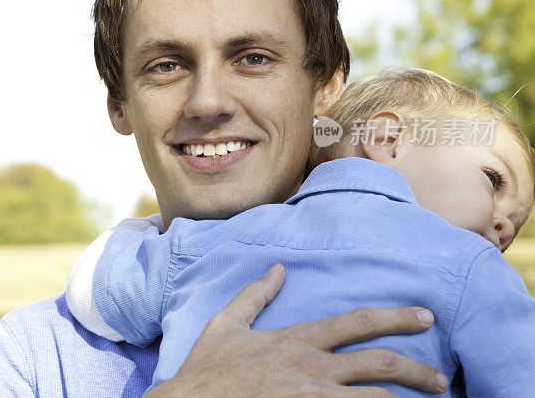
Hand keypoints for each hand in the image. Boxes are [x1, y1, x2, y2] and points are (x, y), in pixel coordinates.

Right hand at [146, 264, 447, 396]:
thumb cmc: (207, 371)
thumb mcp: (225, 324)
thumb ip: (254, 295)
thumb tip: (277, 269)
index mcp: (297, 340)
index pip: (358, 322)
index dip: (396, 317)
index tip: (424, 316)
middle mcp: (313, 368)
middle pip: (380, 364)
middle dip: (418, 370)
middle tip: (441, 378)